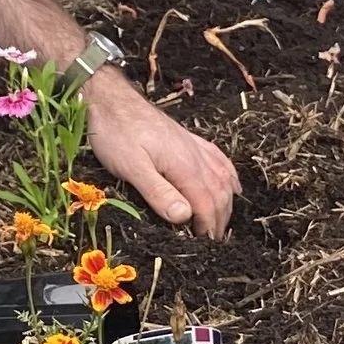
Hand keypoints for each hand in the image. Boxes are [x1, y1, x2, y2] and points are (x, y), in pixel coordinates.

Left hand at [81, 67, 236, 236]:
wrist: (110, 99)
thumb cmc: (115, 133)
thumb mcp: (131, 167)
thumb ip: (159, 192)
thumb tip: (185, 216)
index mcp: (184, 165)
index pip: (206, 203)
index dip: (208, 227)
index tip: (206, 245)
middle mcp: (195, 155)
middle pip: (219, 192)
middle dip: (220, 219)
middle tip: (213, 241)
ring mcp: (194, 145)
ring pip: (223, 177)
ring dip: (227, 202)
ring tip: (222, 222)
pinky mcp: (188, 139)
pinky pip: (219, 160)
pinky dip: (229, 177)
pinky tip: (233, 186)